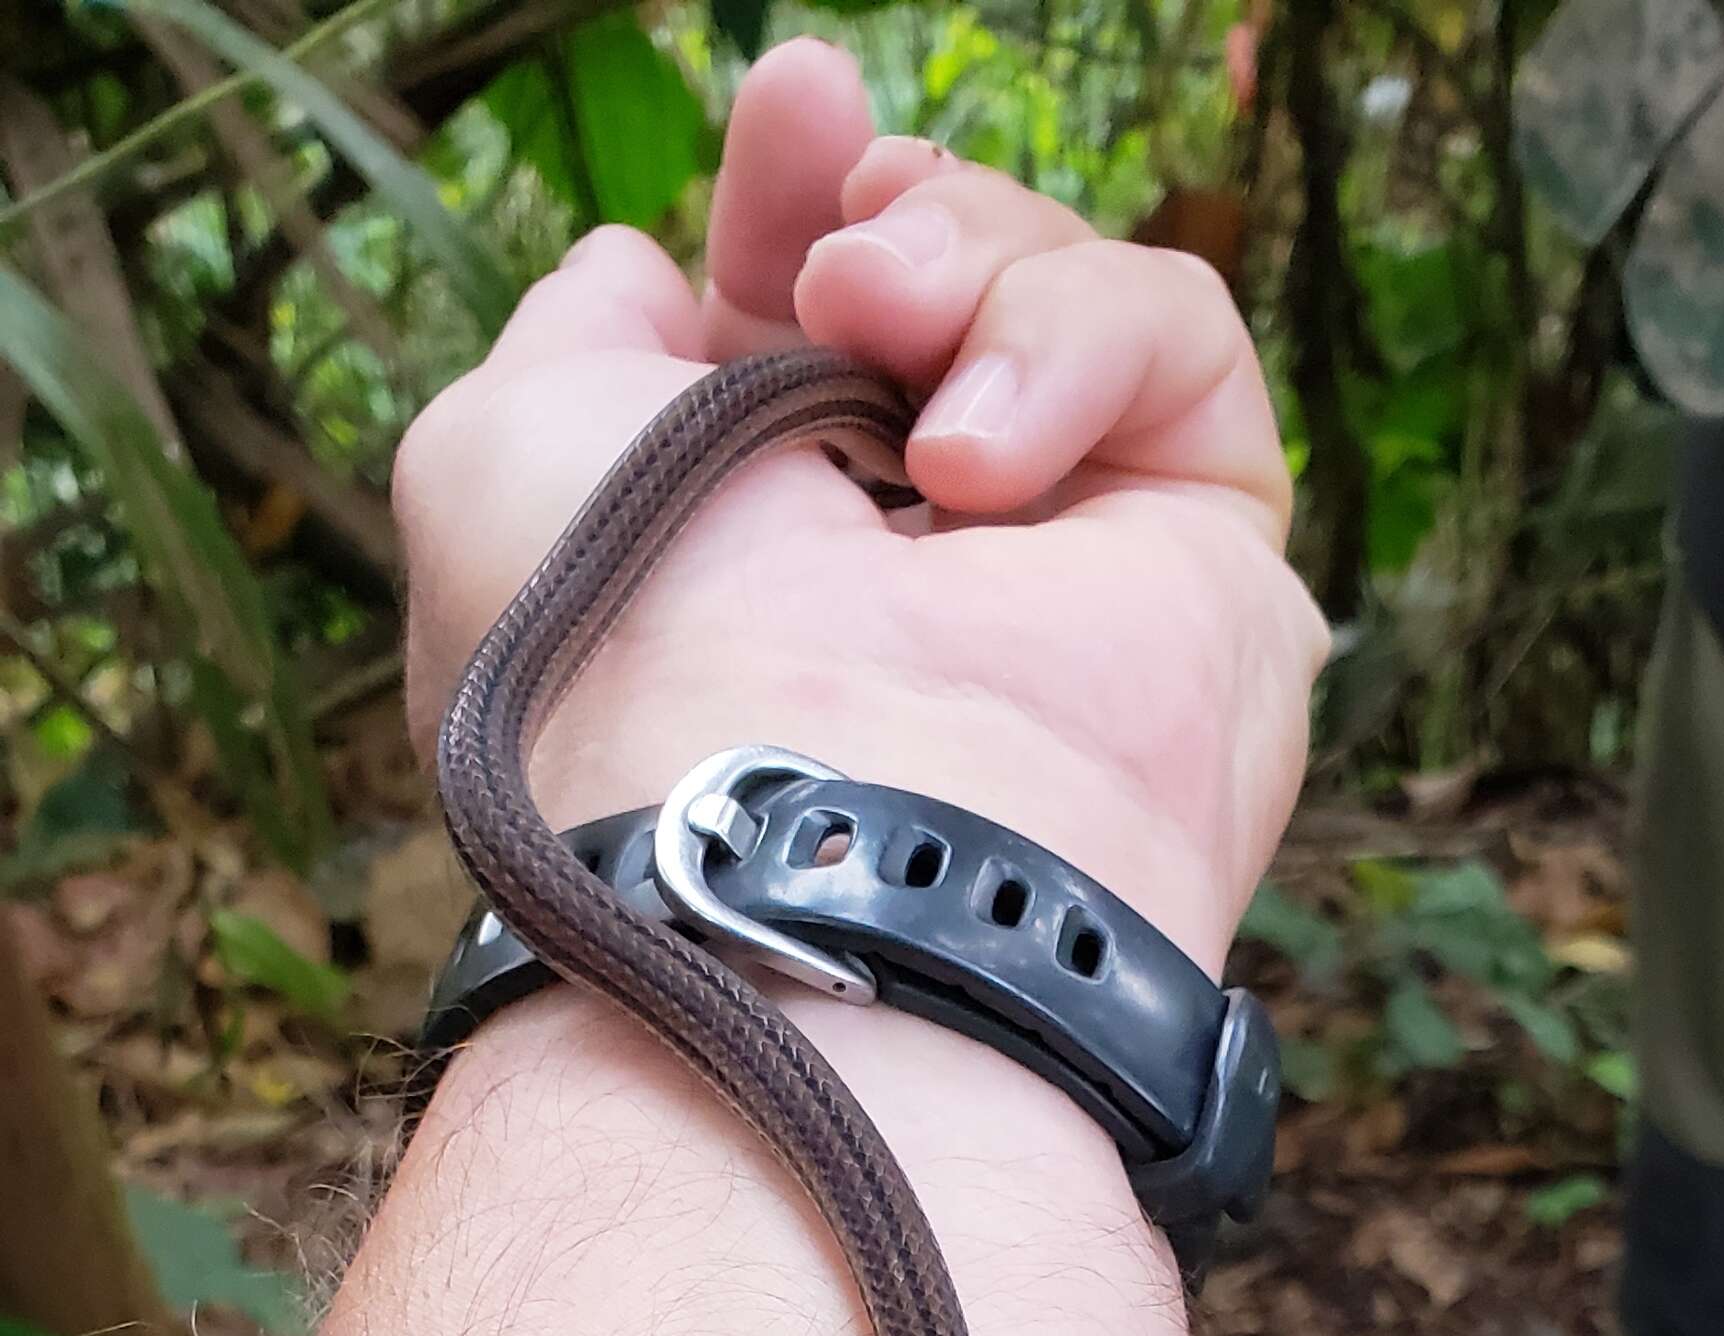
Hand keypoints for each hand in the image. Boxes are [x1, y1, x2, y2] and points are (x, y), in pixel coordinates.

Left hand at [393, 37, 1326, 975]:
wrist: (793, 824)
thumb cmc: (614, 650)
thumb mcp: (504, 450)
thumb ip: (580, 339)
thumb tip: (647, 271)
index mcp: (757, 544)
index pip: (809, 332)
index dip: (800, 204)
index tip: (795, 112)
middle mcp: (917, 562)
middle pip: (951, 296)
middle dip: (900, 213)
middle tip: (850, 240)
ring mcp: (1067, 570)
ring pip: (1068, 294)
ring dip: (972, 270)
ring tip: (884, 330)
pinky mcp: (1207, 567)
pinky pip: (1181, 345)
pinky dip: (1076, 346)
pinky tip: (978, 463)